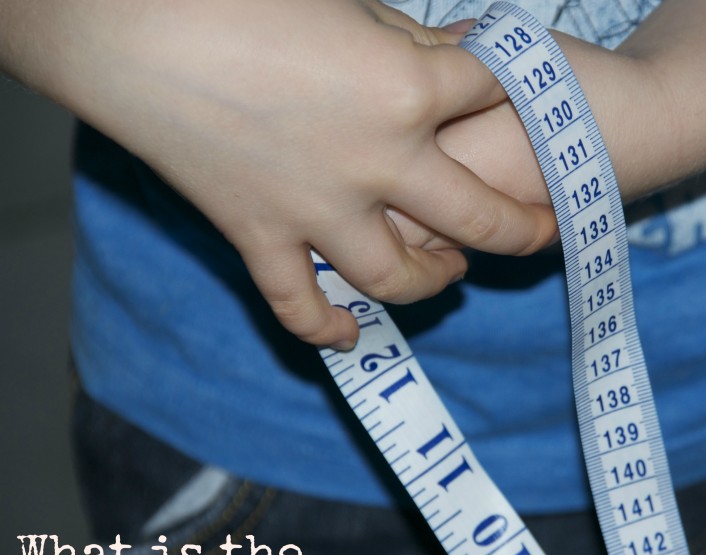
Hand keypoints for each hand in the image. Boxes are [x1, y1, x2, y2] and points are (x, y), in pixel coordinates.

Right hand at [28, 0, 557, 347]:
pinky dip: (325, 328)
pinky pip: (297, 305)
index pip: (494, 96)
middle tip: (546, 232)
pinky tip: (352, 336)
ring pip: (399, 275)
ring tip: (455, 271)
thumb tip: (458, 60)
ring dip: (437, 280)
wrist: (127, 25)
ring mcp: (317, 210)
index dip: (516, 93)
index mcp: (406, 89)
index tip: (525, 101)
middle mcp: (377, 163)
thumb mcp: (347, 3)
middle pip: (479, 216)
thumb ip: (409, 41)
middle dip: (525, 229)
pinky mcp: (259, 236)